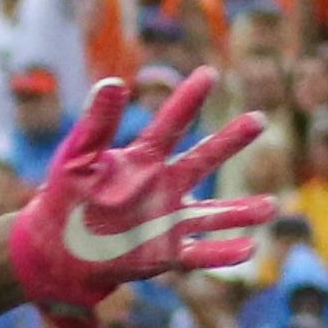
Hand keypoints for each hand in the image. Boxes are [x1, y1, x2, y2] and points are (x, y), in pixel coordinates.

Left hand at [7, 70, 276, 327]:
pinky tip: (249, 250)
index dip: (187, 100)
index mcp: (141, 161)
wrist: (54, 251)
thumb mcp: (76, 159)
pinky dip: (222, 252)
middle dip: (230, 141)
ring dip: (241, 211)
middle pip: (202, 160)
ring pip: (212, 213)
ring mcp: (166, 221)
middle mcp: (161, 187)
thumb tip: (113, 82)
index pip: (169, 125)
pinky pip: (199, 254)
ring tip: (272, 206)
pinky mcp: (164, 253)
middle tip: (259, 120)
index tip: (209, 73)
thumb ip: (96, 123)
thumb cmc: (62, 200)